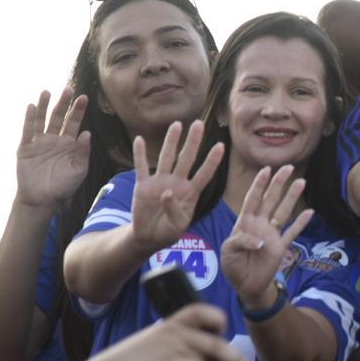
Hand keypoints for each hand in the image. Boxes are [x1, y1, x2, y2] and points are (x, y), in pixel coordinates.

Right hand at [15, 88, 90, 209]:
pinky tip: (31, 106)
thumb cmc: (64, 186)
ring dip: (44, 106)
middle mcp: (54, 140)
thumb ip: (83, 152)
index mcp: (69, 144)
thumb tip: (86, 133)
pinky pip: (27, 131)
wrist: (43, 200)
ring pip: (41, 121)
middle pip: (58, 117)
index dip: (78, 110)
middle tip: (68, 89)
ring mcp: (39, 143)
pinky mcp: (26, 149)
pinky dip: (29, 119)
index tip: (84, 97)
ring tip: (47, 92)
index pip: (74, 123)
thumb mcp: (79, 169)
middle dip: (63, 103)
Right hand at [64, 303, 249, 360]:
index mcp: (170, 323)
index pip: (200, 310)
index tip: (223, 332)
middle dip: (235, 358)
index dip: (217, 319)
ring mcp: (174, 347)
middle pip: (217, 339)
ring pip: (212, 355)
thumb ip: (174, 343)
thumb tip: (199, 358)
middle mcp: (175, 331)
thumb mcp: (153, 342)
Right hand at [130, 121, 225, 249]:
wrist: (149, 237)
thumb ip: (175, 210)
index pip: (204, 173)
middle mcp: (177, 182)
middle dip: (193, 141)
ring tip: (177, 124)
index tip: (221, 146)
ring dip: (171, 141)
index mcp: (190, 192)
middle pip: (186, 158)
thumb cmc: (169, 231)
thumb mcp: (178, 226)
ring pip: (166, 157)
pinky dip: (139, 154)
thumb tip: (167, 193)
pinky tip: (139, 140)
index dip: (212, 161)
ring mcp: (160, 182)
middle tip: (199, 123)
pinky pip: (141, 167)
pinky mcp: (142, 186)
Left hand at [221, 166, 314, 305]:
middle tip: (287, 168)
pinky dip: (301, 223)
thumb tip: (261, 240)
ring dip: (292, 197)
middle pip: (270, 200)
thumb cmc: (232, 266)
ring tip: (301, 182)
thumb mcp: (228, 251)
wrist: (245, 286)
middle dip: (278, 183)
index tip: (266, 169)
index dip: (259, 185)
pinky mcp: (281, 247)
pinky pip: (293, 232)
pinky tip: (310, 212)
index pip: (252, 199)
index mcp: (244, 223)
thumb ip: (241, 241)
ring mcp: (272, 235)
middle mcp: (260, 225)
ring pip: (284, 211)